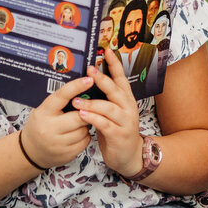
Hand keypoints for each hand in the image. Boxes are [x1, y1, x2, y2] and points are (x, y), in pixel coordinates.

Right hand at [21, 75, 93, 169]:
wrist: (31, 151)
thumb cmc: (40, 125)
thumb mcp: (43, 111)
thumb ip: (59, 102)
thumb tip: (80, 85)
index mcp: (43, 113)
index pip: (61, 96)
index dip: (77, 87)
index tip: (89, 80)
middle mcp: (49, 128)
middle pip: (78, 116)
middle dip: (85, 112)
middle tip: (85, 109)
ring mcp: (58, 143)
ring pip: (84, 129)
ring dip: (85, 125)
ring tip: (76, 124)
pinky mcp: (67, 154)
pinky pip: (85, 141)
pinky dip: (85, 136)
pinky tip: (76, 134)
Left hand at [71, 47, 143, 176]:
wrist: (130, 156)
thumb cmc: (117, 131)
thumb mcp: (113, 112)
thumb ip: (105, 98)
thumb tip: (90, 80)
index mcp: (126, 99)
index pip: (121, 78)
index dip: (115, 64)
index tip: (107, 51)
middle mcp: (128, 108)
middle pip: (115, 90)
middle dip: (102, 79)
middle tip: (89, 70)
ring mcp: (125, 121)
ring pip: (109, 108)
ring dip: (92, 103)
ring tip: (76, 101)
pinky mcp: (119, 135)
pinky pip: (104, 124)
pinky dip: (93, 119)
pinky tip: (82, 115)